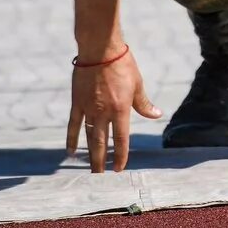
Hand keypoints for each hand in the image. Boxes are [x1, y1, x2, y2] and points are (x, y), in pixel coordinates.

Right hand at [66, 46, 161, 172]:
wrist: (100, 49)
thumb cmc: (123, 65)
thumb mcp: (138, 84)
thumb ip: (144, 104)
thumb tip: (157, 115)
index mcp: (121, 109)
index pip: (121, 139)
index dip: (120, 156)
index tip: (119, 169)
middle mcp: (104, 112)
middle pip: (102, 143)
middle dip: (102, 162)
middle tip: (101, 178)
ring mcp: (88, 108)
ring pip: (88, 137)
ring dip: (89, 154)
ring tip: (90, 169)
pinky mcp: (77, 102)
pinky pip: (73, 124)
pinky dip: (72, 138)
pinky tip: (70, 151)